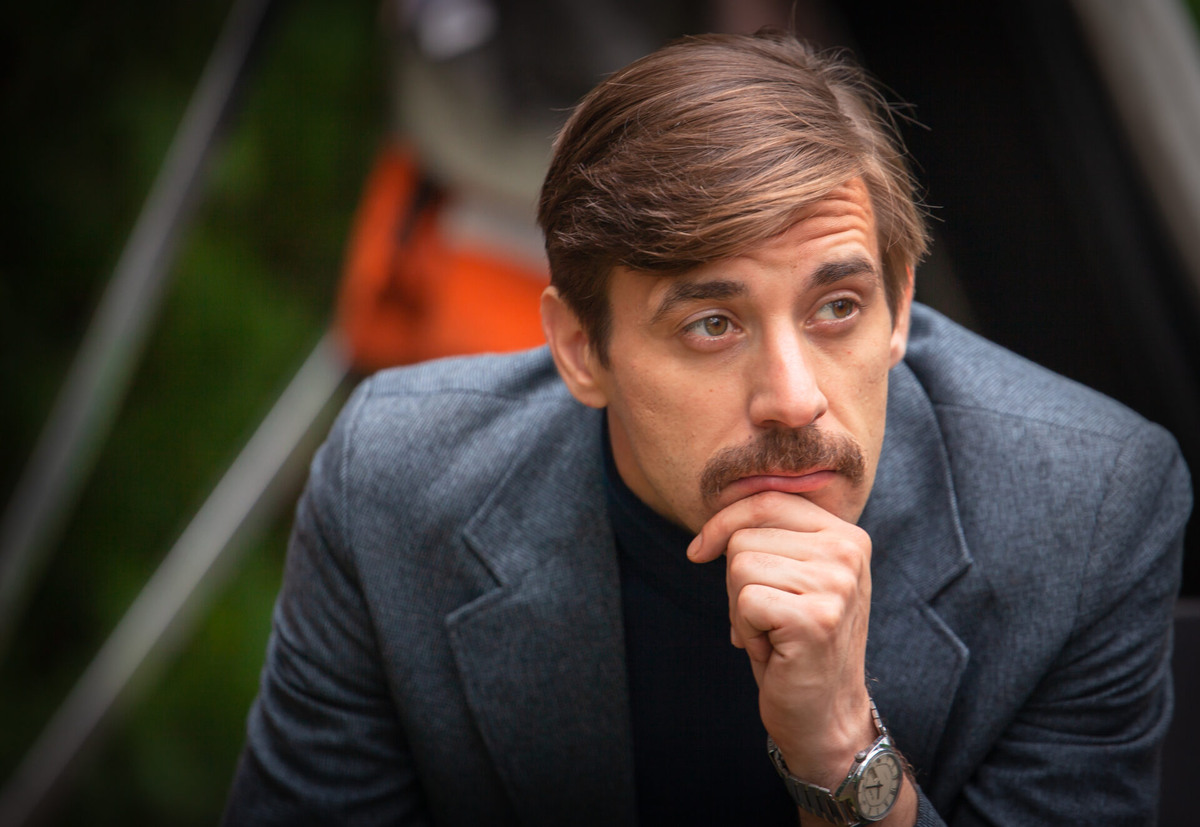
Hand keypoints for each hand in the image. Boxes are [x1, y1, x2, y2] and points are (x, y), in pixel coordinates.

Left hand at [687, 490, 876, 786]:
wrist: (824, 714)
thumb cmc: (795, 643)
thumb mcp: (792, 578)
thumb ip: (770, 538)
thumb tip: (709, 526)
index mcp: (846, 535)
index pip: (767, 499)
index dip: (723, 522)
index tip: (699, 551)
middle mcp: (848, 552)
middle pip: (745, 536)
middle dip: (736, 580)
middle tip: (766, 617)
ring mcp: (837, 584)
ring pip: (740, 566)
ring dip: (740, 609)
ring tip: (773, 634)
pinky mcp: (816, 618)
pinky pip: (744, 602)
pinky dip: (745, 631)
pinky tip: (774, 651)